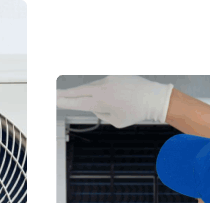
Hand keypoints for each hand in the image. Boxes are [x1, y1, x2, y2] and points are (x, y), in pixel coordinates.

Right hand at [56, 75, 173, 128]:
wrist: (153, 97)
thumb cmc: (136, 112)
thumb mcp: (115, 121)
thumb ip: (101, 113)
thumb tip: (93, 105)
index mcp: (101, 102)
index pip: (77, 103)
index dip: (65, 102)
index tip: (56, 101)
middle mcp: (103, 89)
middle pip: (79, 91)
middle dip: (66, 94)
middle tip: (56, 94)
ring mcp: (109, 80)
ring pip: (91, 87)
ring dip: (85, 92)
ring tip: (87, 99)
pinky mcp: (115, 75)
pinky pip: (103, 83)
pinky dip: (101, 90)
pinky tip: (111, 97)